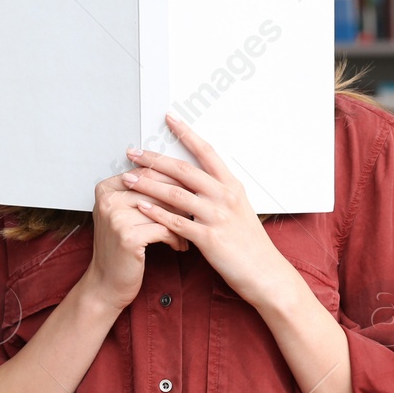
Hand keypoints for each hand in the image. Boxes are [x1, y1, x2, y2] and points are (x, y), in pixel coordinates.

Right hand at [83, 168, 190, 313]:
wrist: (105, 284)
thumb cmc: (118, 250)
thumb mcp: (124, 216)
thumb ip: (141, 194)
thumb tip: (177, 177)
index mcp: (106, 189)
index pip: (146, 173)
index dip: (172, 180)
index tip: (189, 189)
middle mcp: (108, 200)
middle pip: (156, 189)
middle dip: (181, 201)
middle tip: (196, 210)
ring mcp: (116, 217)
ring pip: (163, 209)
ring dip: (182, 221)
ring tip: (191, 230)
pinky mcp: (128, 236)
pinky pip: (164, 229)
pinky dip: (176, 237)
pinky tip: (180, 244)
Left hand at [123, 112, 292, 309]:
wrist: (264, 272)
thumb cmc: (250, 243)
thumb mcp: (239, 209)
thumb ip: (219, 192)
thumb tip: (197, 180)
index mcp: (232, 185)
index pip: (206, 152)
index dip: (186, 133)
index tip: (169, 119)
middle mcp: (225, 196)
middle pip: (184, 169)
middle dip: (155, 159)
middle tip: (133, 152)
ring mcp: (217, 216)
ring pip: (175, 193)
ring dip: (148, 184)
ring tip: (129, 178)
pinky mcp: (209, 238)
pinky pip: (176, 222)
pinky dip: (157, 213)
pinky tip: (141, 206)